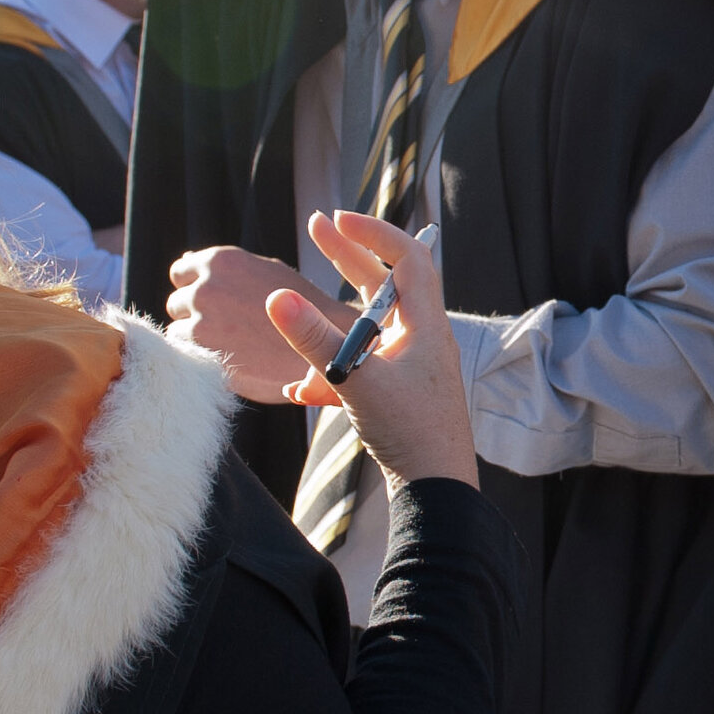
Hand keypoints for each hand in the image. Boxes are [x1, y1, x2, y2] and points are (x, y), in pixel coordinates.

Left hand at [167, 243, 314, 399]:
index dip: (194, 289)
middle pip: (176, 303)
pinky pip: (187, 354)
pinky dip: (204, 358)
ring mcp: (201, 319)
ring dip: (198, 339)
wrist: (325, 344)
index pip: (180, 272)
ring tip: (233, 345)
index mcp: (220, 261)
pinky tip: (232, 358)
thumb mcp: (264, 272)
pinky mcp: (204, 351)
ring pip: (178, 331)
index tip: (213, 305)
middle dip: (195, 315)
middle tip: (227, 329)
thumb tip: (186, 260)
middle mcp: (206, 286)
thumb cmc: (298, 308)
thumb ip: (224, 269)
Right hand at [263, 212, 472, 485]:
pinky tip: (303, 392)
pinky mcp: (399, 395)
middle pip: (384, 284)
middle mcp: (422, 339)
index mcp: (426, 325)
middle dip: (347, 257)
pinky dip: (333, 373)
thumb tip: (276, 298)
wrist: (438, 493)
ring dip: (330, 330)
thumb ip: (315, 341)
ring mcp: (411, 367)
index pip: (408, 258)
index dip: (374, 233)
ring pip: (366, 332)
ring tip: (294, 322)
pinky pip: (361, 369)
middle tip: (316, 227)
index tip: (337, 219)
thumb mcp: (356, 381)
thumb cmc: (411, 434)